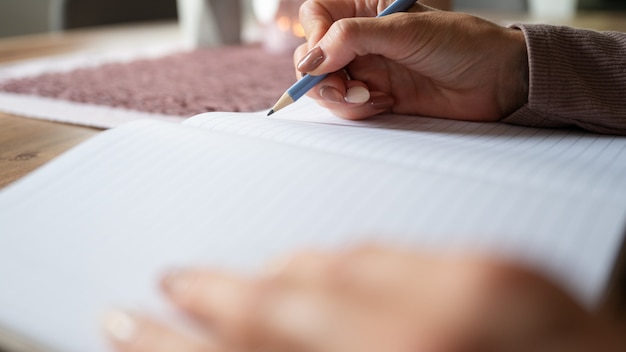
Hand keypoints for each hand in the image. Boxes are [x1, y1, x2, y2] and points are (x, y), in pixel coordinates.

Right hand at [102, 245, 620, 351]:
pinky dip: (340, 262)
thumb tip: (252, 336)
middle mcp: (423, 338)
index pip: (247, 348)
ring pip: (327, 267)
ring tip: (240, 284)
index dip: (170, 342)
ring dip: (275, 277)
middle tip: (169, 289)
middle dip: (210, 296)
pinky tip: (320, 270)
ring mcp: (468, 295)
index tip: (128, 325)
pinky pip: (386, 251)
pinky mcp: (499, 268)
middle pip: (275, 303)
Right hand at [294, 1, 528, 120]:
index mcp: (368, 8)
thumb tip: (310, 58)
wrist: (497, 82)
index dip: (312, 38)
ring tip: (371, 97)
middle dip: (320, 76)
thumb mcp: (404, 31)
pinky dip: (357, 110)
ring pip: (326, 84)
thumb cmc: (462, 44)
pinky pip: (347, 106)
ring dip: (340, 96)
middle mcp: (363, 38)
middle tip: (342, 88)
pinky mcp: (377, 96)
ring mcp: (369, 68)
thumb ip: (353, 38)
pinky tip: (384, 103)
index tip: (322, 60)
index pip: (317, 16)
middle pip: (313, 55)